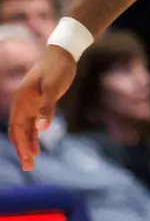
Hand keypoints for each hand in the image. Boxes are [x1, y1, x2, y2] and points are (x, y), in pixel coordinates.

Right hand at [8, 45, 76, 168]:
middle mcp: (22, 105)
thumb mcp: (53, 87)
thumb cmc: (57, 69)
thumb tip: (42, 128)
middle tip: (28, 167)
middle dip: (22, 149)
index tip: (27, 158)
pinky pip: (33, 124)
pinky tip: (38, 147)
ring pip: (25, 130)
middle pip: (18, 132)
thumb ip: (48, 107)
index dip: (20, 144)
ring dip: (27, 145)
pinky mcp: (39, 104)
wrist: (63, 54)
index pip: (16, 128)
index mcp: (21, 101)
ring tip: (31, 162)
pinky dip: (34, 135)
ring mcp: (30, 105)